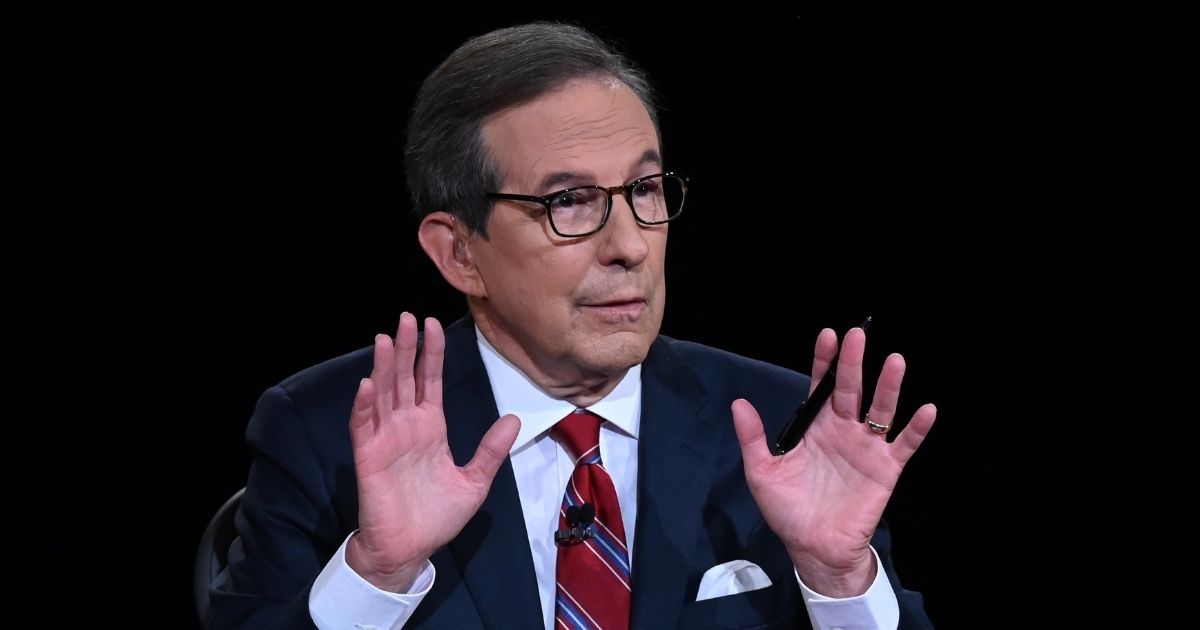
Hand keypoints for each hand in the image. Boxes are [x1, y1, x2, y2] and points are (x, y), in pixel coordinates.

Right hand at [346, 313, 519, 591]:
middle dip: (406, 348)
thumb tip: (514, 419)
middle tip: (406, 317)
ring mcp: (386, 439)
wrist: (410, 550)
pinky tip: (369, 383)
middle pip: (405, 378)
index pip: (429, 381)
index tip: (432, 324)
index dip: (431, 353)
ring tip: (386, 339)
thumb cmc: (437, 517)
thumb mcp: (475, 481)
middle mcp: (406, 426)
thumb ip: (491, 449)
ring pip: (383, 394)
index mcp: (431, 427)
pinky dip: (365, 405)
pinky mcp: (369, 457)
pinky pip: (364, 426)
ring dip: (383, 367)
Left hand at [731, 326, 935, 596]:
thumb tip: (738, 404)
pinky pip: (904, 445)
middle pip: (851, 390)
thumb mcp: (762, 472)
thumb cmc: (788, 510)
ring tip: (895, 361)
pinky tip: (926, 410)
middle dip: (853, 363)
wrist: (813, 549)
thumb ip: (753, 438)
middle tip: (858, 335)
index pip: (821, 387)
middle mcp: (843, 431)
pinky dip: (917, 429)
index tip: (828, 336)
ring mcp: (866, 448)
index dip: (825, 362)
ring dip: (889, 386)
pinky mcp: (885, 469)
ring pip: (881, 410)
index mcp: (815, 428)